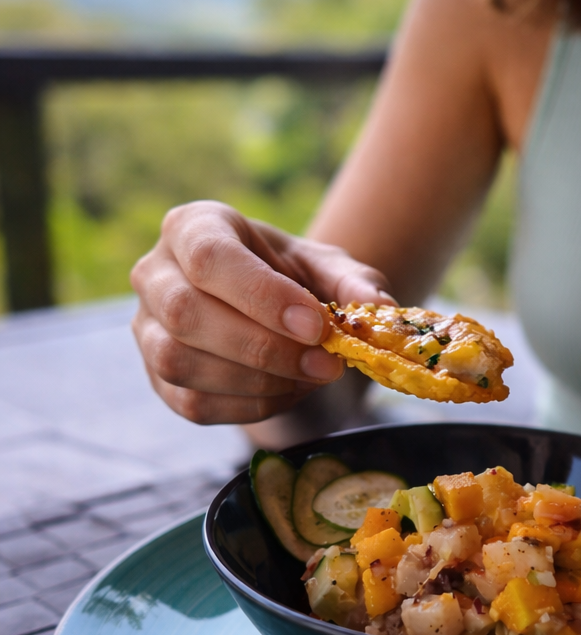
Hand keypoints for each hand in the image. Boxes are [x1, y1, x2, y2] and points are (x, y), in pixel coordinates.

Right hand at [131, 201, 393, 424]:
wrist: (275, 316)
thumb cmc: (296, 281)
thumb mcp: (330, 270)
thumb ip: (354, 284)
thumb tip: (379, 309)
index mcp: (194, 227)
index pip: (210, 258)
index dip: (262, 297)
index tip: (317, 326)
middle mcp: (155, 273)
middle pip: (185, 314)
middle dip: (262, 347)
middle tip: (326, 364)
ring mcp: (147, 329)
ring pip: (179, 363)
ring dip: (255, 381)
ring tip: (310, 377)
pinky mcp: (158, 379)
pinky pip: (192, 403)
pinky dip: (248, 407)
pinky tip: (287, 393)